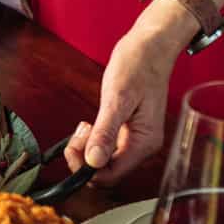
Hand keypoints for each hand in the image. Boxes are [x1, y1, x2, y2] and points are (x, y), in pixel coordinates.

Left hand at [65, 0, 196, 185]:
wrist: (150, 47)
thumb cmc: (138, 66)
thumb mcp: (117, 98)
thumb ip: (105, 132)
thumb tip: (93, 161)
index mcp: (145, 142)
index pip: (111, 176)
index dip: (87, 169)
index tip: (73, 147)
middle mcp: (143, 146)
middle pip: (106, 172)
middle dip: (84, 158)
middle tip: (78, 133)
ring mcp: (136, 140)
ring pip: (104, 162)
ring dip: (87, 149)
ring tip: (84, 125)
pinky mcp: (128, 132)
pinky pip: (106, 148)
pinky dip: (93, 141)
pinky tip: (89, 125)